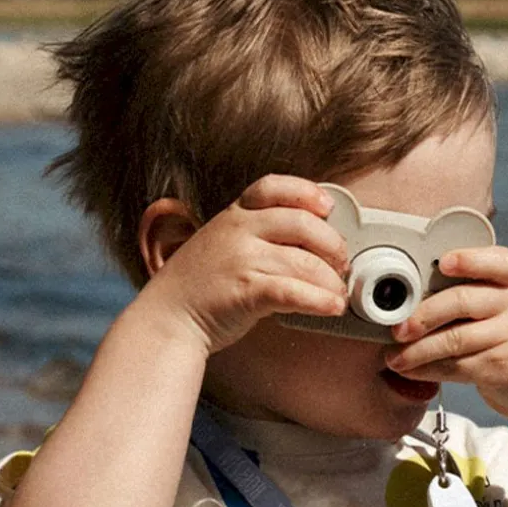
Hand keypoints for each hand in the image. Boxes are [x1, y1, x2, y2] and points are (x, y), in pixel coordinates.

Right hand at [143, 175, 348, 354]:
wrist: (166, 319)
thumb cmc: (198, 287)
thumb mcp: (221, 243)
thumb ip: (256, 235)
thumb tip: (309, 243)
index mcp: (234, 216)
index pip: (274, 187)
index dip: (307, 192)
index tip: (327, 207)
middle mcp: (238, 232)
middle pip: (303, 223)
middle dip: (333, 244)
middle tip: (341, 264)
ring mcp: (241, 260)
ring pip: (305, 263)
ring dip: (332, 282)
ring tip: (338, 294)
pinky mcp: (247, 292)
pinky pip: (296, 292)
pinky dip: (321, 301)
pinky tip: (331, 306)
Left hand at [383, 246, 507, 419]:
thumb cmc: (506, 337)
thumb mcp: (500, 305)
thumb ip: (466, 292)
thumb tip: (406, 298)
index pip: (496, 261)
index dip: (468, 260)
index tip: (443, 263)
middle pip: (461, 301)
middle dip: (422, 316)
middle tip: (397, 329)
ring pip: (454, 339)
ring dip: (417, 351)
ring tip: (394, 357)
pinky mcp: (502, 365)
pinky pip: (456, 366)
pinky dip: (428, 369)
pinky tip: (411, 370)